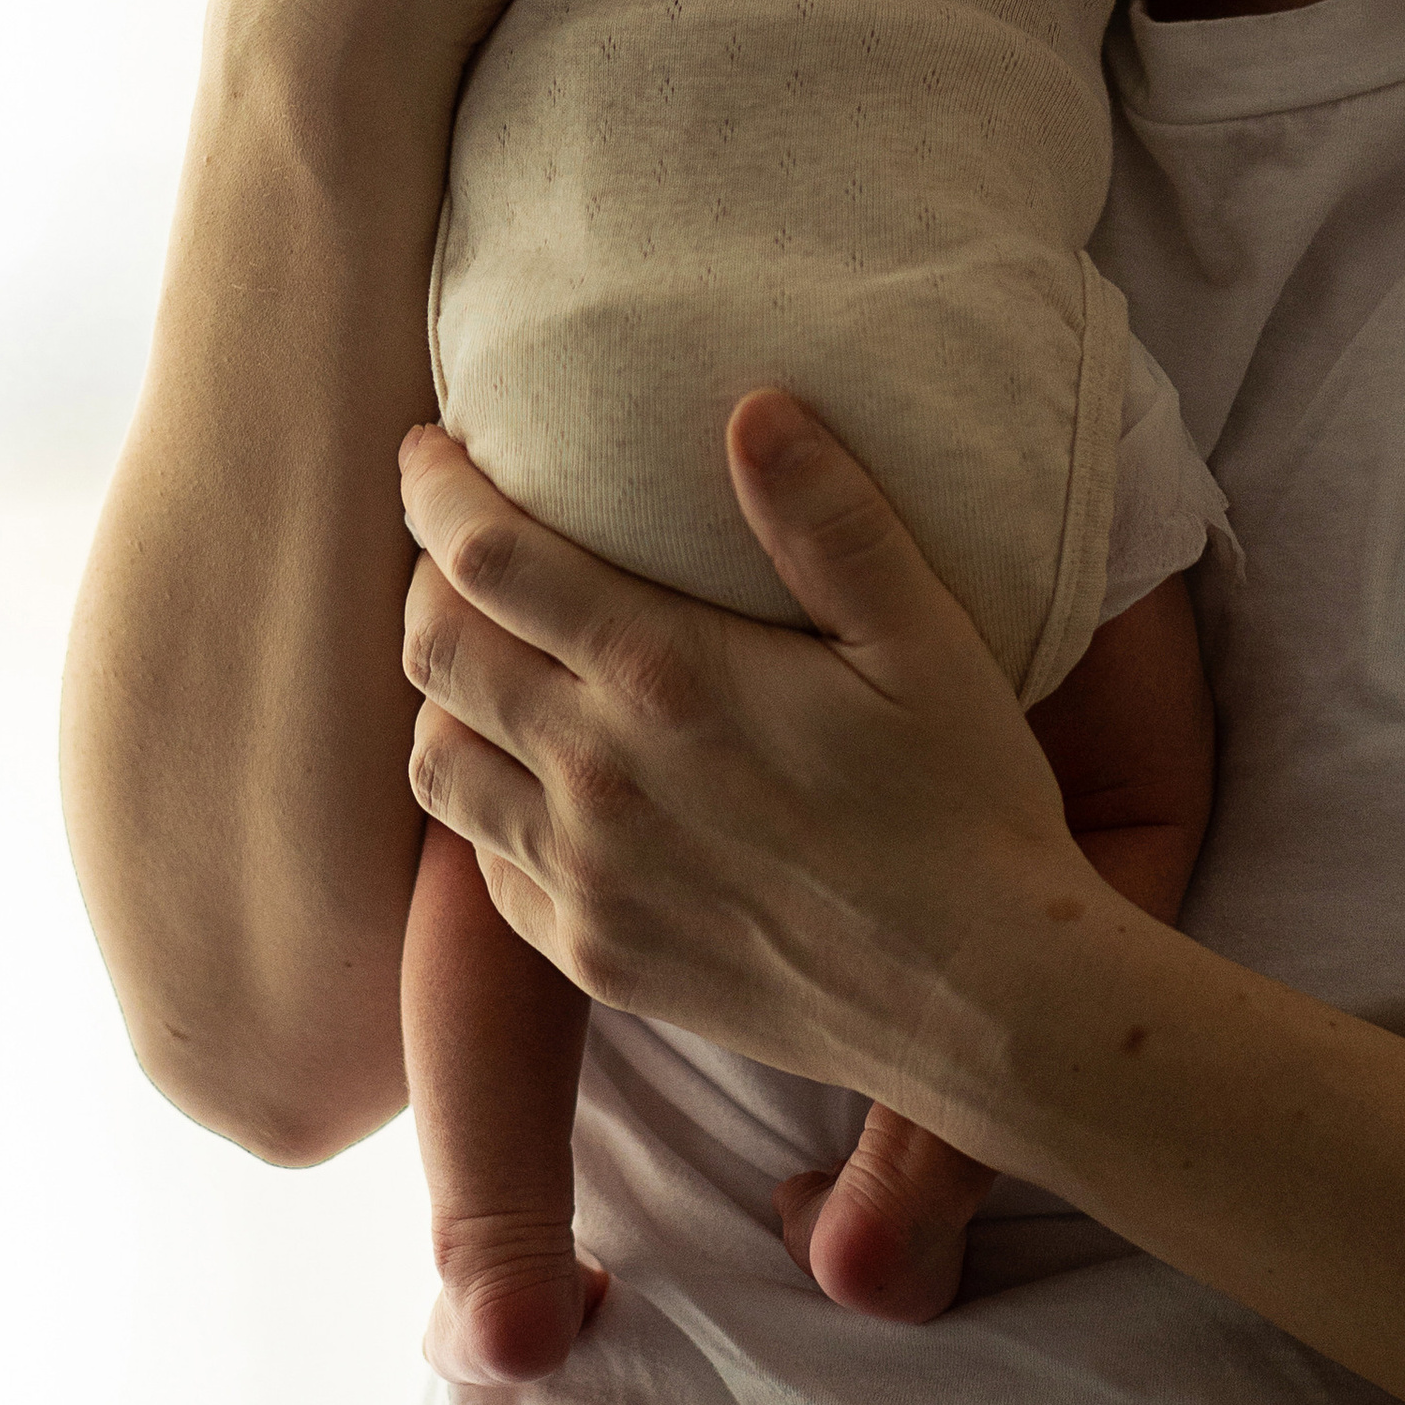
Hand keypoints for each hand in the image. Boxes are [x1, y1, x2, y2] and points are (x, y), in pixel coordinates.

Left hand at [395, 398, 1091, 1133]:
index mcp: (669, 677)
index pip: (490, 559)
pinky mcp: (595, 958)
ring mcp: (586, 880)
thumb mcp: (924, 638)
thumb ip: (830, 518)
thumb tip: (754, 406)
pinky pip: (481, 869)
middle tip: (451, 543)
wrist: (982, 998)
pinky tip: (531, 780)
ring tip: (480, 656)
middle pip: (435, 654)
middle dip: (422, 579)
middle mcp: (599, 778)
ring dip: (438, 696)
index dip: (436, 493)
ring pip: (435, 764)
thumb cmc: (967, 804)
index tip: (426, 451)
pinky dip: (480, 805)